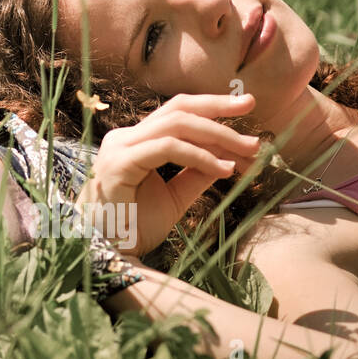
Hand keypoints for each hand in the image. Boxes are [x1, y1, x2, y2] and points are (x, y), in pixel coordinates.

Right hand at [74, 93, 262, 256]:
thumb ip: (195, 175)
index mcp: (135, 141)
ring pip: (175, 124)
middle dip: (218, 107)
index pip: (177, 113)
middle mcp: (125, 138)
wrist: (106, 253)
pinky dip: (199, 156)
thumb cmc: (133, 228)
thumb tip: (228, 159)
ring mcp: (120, 148)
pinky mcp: (119, 163)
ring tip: (248, 150)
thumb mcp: (174, 198)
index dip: (212, 108)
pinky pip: (166, 148)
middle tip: (251, 106)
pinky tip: (223, 169)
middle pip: (177, 109)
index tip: (246, 108)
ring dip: (217, 135)